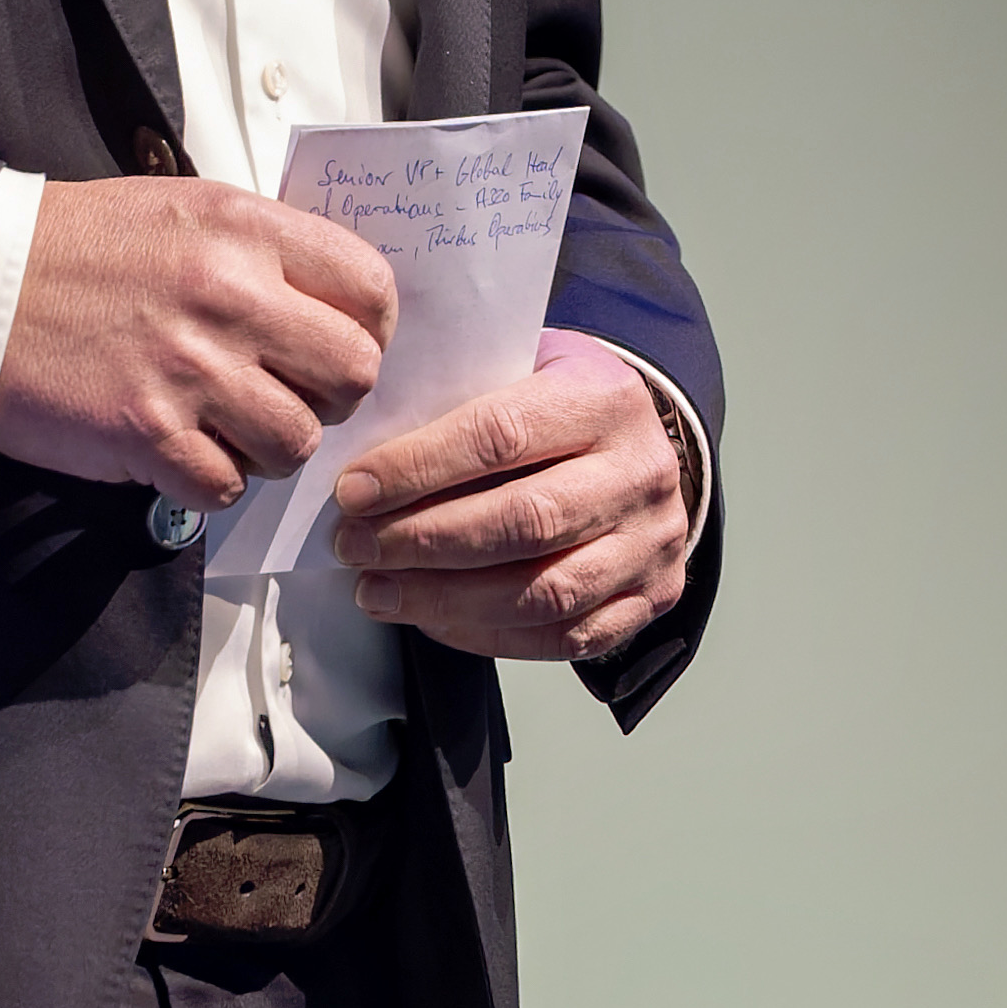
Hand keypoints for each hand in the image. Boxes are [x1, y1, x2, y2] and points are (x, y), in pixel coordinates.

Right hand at [0, 176, 394, 511]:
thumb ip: (262, 249)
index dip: (373, 328)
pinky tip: (184, 452)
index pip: (370, 288)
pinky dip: (212, 482)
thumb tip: (330, 300)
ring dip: (272, 446)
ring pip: (297, 442)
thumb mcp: (183, 210)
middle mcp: (228, 296)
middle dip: (334, 396)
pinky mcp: (145, 434)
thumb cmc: (78, 248)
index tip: (346, 344)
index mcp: (244, 231)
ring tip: (231, 426)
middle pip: (353, 373)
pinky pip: (226, 487)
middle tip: (294, 393)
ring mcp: (188, 369)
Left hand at [330, 329, 694, 663]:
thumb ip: (460, 399)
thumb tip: (368, 461)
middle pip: (525, 521)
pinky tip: (435, 619)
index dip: (418, 468)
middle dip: (424, 541)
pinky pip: (566, 638)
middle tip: (356, 547)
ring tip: (380, 591)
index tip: (354, 491)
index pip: (501, 436)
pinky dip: (489, 635)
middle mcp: (640, 473)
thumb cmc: (563, 409)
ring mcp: (652, 542)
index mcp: (605, 399)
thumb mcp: (523, 369)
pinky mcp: (652, 596)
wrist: (644, 448)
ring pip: (546, 592)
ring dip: (446, 598)